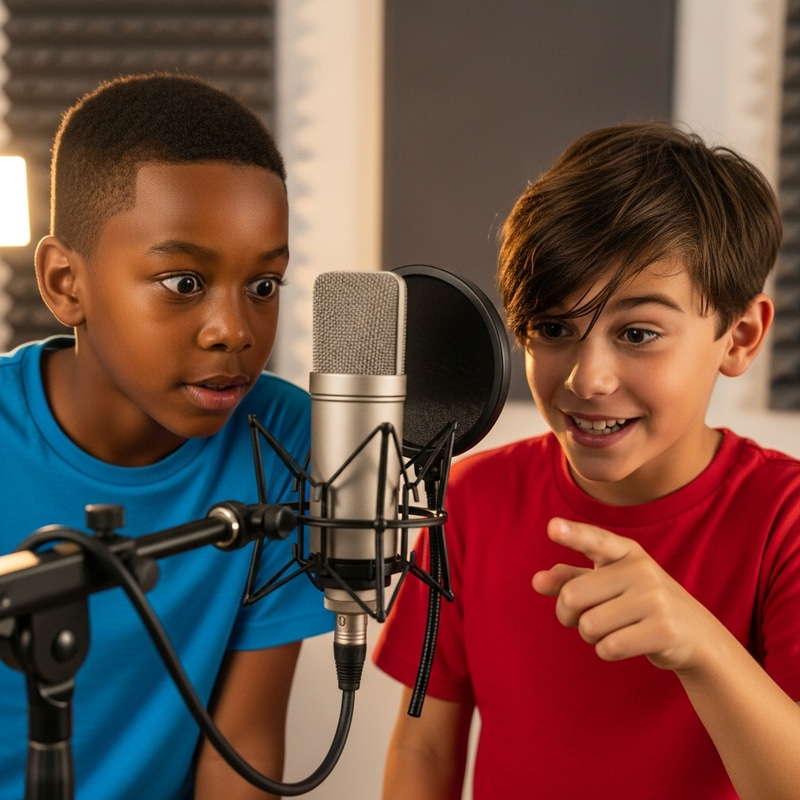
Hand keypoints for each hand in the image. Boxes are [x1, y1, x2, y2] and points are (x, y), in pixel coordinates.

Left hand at [532, 517, 715, 672]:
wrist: (697, 635)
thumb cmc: (639, 603)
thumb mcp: (608, 583)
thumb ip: (570, 578)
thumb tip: (537, 581)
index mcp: (626, 551)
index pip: (595, 540)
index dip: (573, 534)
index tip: (552, 527)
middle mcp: (641, 569)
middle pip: (573, 596)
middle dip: (567, 614)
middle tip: (581, 619)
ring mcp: (655, 599)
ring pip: (589, 625)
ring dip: (590, 635)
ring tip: (612, 629)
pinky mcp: (664, 630)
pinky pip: (609, 646)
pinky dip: (607, 650)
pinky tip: (626, 643)